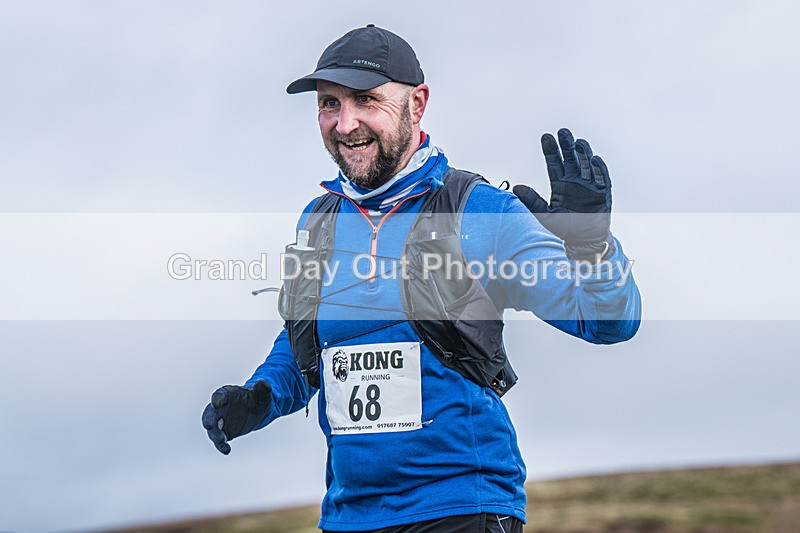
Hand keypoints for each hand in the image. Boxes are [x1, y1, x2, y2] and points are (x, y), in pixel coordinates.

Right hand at [201, 381, 271, 454]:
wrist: (257, 410)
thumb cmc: (257, 397)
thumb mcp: (262, 393)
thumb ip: (262, 388)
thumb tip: (265, 384)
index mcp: (226, 394)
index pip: (218, 395)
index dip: (218, 399)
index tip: (219, 402)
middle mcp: (219, 408)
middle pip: (209, 413)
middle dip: (209, 419)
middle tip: (209, 425)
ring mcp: (220, 421)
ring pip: (213, 429)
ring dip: (215, 435)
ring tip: (222, 440)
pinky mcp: (225, 433)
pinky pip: (220, 440)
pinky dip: (221, 446)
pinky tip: (227, 450)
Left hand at [513, 128, 612, 260]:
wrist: (584, 241)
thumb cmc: (564, 228)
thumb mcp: (544, 215)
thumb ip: (531, 201)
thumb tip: (516, 188)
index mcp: (560, 184)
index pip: (554, 163)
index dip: (551, 150)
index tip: (546, 137)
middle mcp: (575, 181)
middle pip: (571, 158)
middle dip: (567, 145)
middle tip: (562, 132)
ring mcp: (589, 185)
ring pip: (586, 164)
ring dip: (583, 153)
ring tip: (578, 142)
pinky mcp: (602, 192)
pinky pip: (601, 177)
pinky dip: (598, 168)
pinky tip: (593, 159)